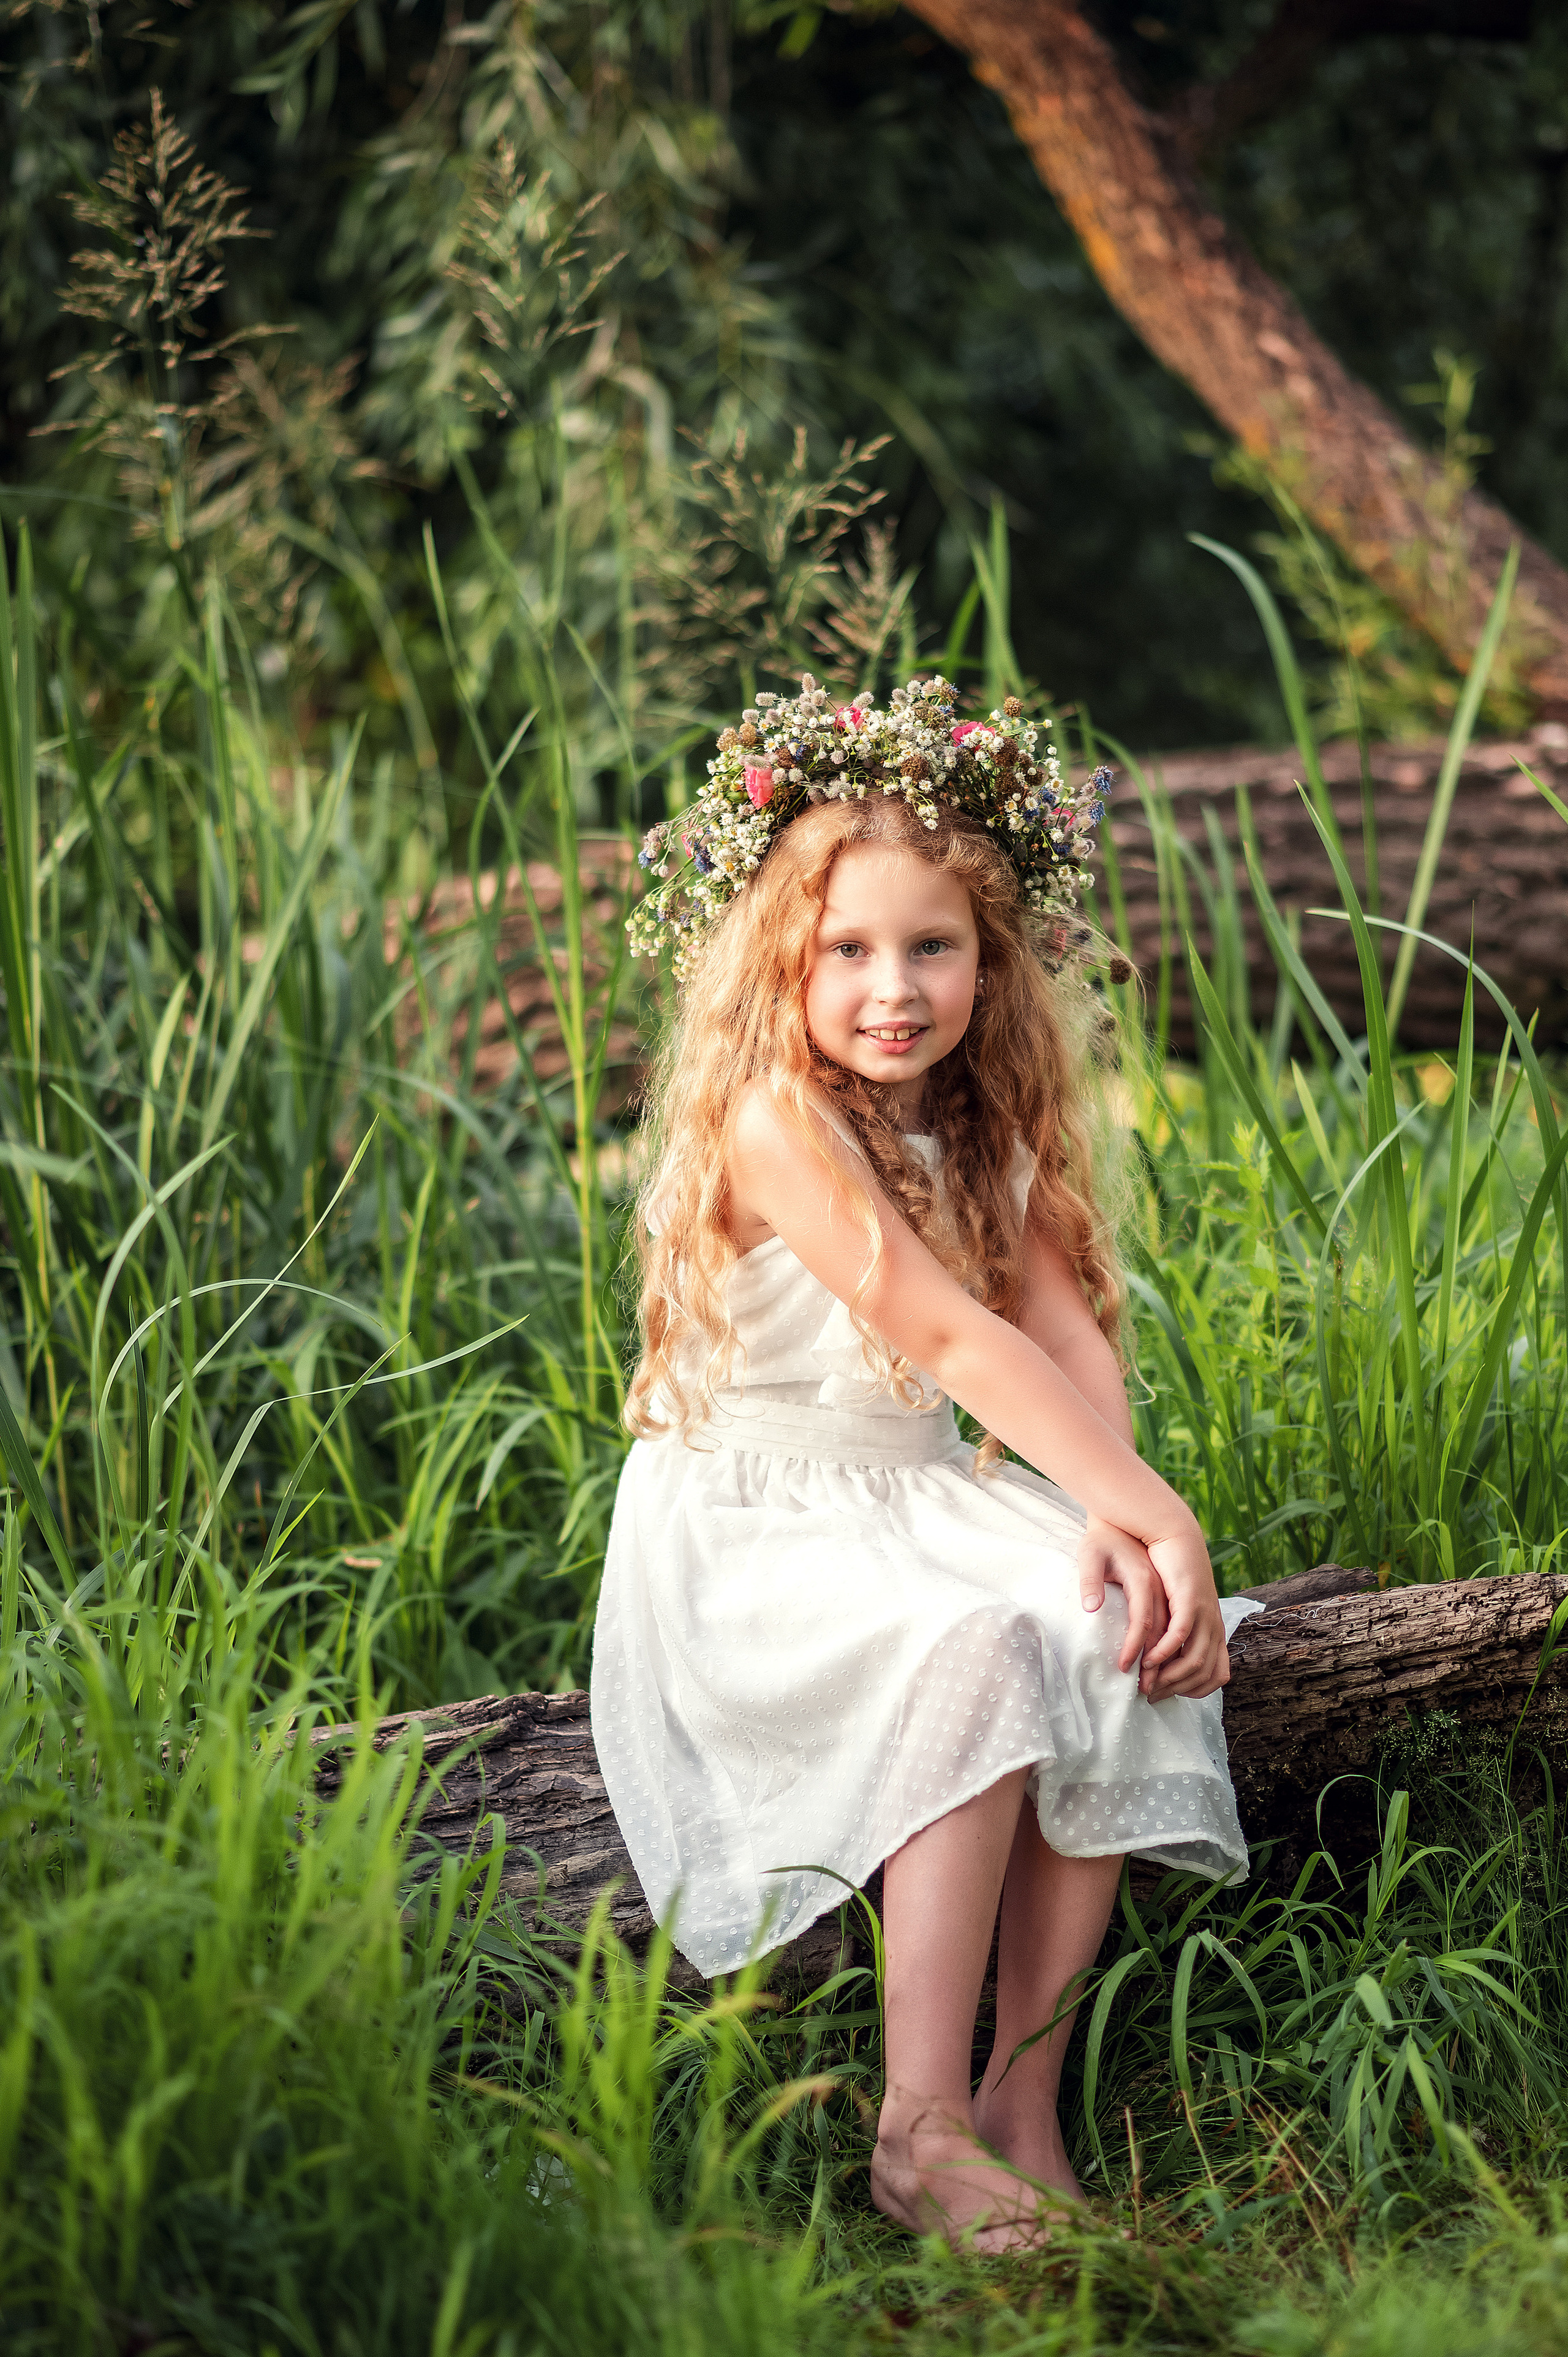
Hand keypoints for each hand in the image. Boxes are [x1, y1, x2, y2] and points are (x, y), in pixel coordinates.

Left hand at [1077, 1516, 1169, 1674]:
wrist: (1125, 1523)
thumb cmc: (1102, 1541)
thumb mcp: (1089, 1553)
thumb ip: (1089, 1579)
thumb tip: (1090, 1608)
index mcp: (1144, 1578)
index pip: (1143, 1619)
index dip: (1133, 1645)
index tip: (1123, 1667)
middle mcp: (1163, 1589)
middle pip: (1167, 1633)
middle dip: (1157, 1665)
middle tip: (1144, 1691)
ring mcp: (1171, 1594)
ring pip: (1180, 1636)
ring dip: (1171, 1663)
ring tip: (1157, 1688)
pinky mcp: (1173, 1599)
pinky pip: (1181, 1631)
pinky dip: (1177, 1652)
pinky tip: (1168, 1671)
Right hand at [1141, 1524, 1229, 1699]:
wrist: (1171, 1531)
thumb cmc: (1165, 1570)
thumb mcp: (1171, 1607)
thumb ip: (1170, 1631)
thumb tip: (1161, 1660)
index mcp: (1212, 1628)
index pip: (1215, 1674)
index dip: (1193, 1691)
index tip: (1165, 1695)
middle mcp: (1213, 1624)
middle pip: (1205, 1673)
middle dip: (1176, 1690)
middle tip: (1150, 1696)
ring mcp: (1204, 1612)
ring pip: (1195, 1659)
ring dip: (1169, 1677)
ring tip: (1145, 1683)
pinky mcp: (1190, 1599)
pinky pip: (1181, 1634)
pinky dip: (1165, 1652)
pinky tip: (1147, 1660)